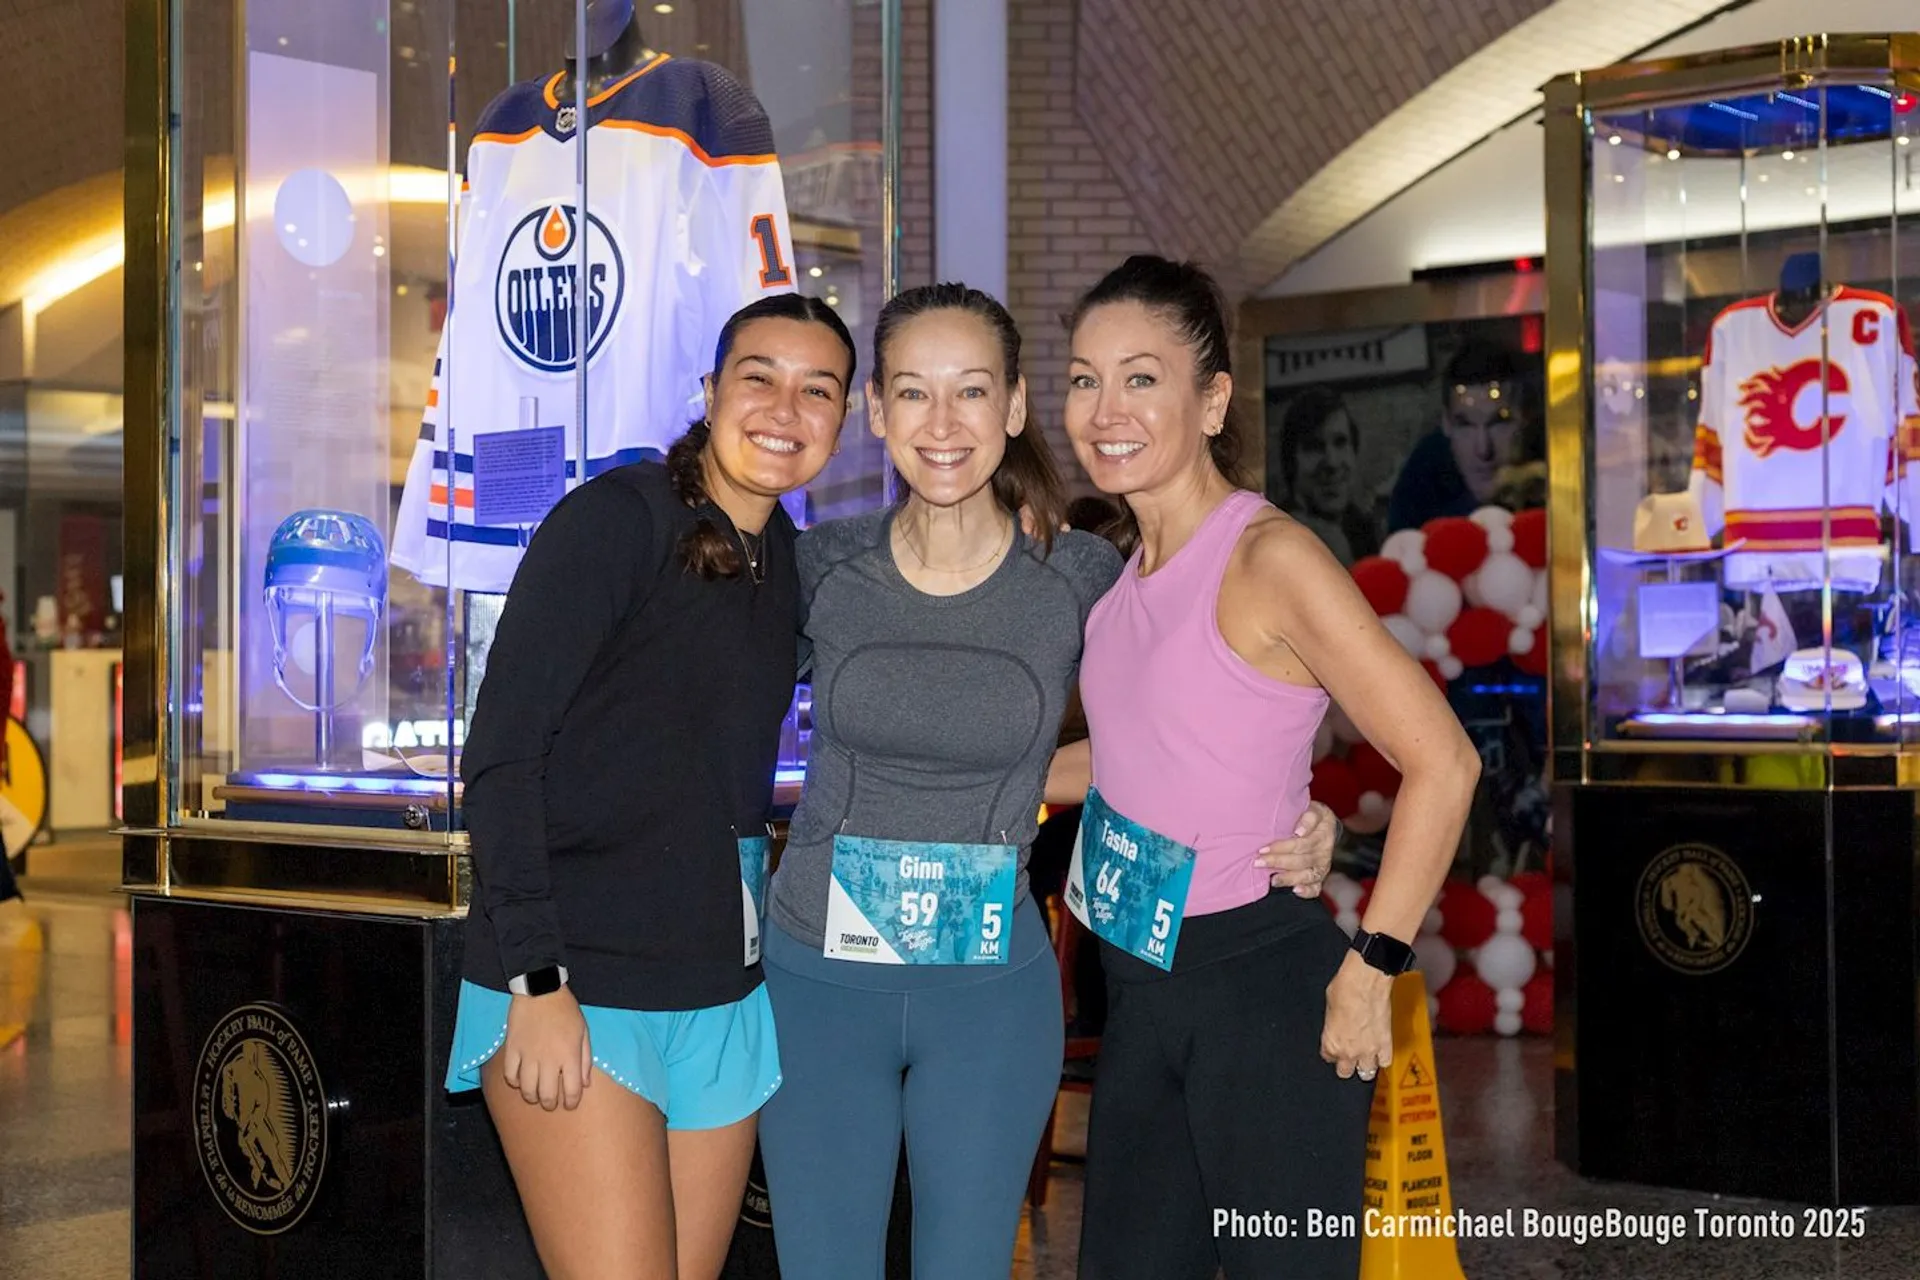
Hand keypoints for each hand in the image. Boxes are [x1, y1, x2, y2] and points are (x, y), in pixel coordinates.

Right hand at [500, 987, 591, 1110]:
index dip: (571, 1102)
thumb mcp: (584, 1032)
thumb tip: (585, 1084)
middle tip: (551, 1103)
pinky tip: (519, 1080)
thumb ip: (585, 1060)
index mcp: (570, 1056)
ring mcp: (528, 1055)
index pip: (572, 1091)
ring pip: (527, 1089)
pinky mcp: (512, 1049)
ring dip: (531, 1097)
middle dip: (550, 1104)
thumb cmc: (566, 1010)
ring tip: (535, 1095)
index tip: (570, 1104)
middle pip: (547, 1095)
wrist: (541, 990)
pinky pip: (510, 1075)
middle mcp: (549, 1060)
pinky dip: (514, 1082)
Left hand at [1255, 801, 1339, 897]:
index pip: (1302, 843)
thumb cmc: (1310, 815)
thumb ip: (1307, 816)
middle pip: (1301, 860)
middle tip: (1258, 862)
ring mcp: (1323, 866)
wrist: (1323, 824)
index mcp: (1323, 833)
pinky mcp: (1320, 877)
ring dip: (1288, 878)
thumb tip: (1299, 831)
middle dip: (1278, 862)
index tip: (1264, 848)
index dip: (1282, 847)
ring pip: (1307, 875)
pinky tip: (1295, 890)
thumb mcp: (1312, 808)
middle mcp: (1324, 851)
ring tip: (1272, 879)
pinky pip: (1316, 888)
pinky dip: (1307, 892)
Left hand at [1322, 950, 1393, 1081]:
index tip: (1333, 1047)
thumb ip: (1332, 1025)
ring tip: (1364, 1057)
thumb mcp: (1328, 1007)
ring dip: (1364, 1065)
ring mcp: (1369, 1050)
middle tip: (1347, 1055)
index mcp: (1331, 1043)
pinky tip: (1379, 1053)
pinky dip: (1382, 1059)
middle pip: (1345, 1072)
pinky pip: (1385, 1062)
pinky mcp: (1386, 1044)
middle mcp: (1349, 1051)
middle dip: (1345, 1064)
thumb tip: (1336, 1025)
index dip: (1331, 1052)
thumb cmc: (1345, 988)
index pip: (1328, 1058)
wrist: (1365, 981)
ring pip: (1366, 1072)